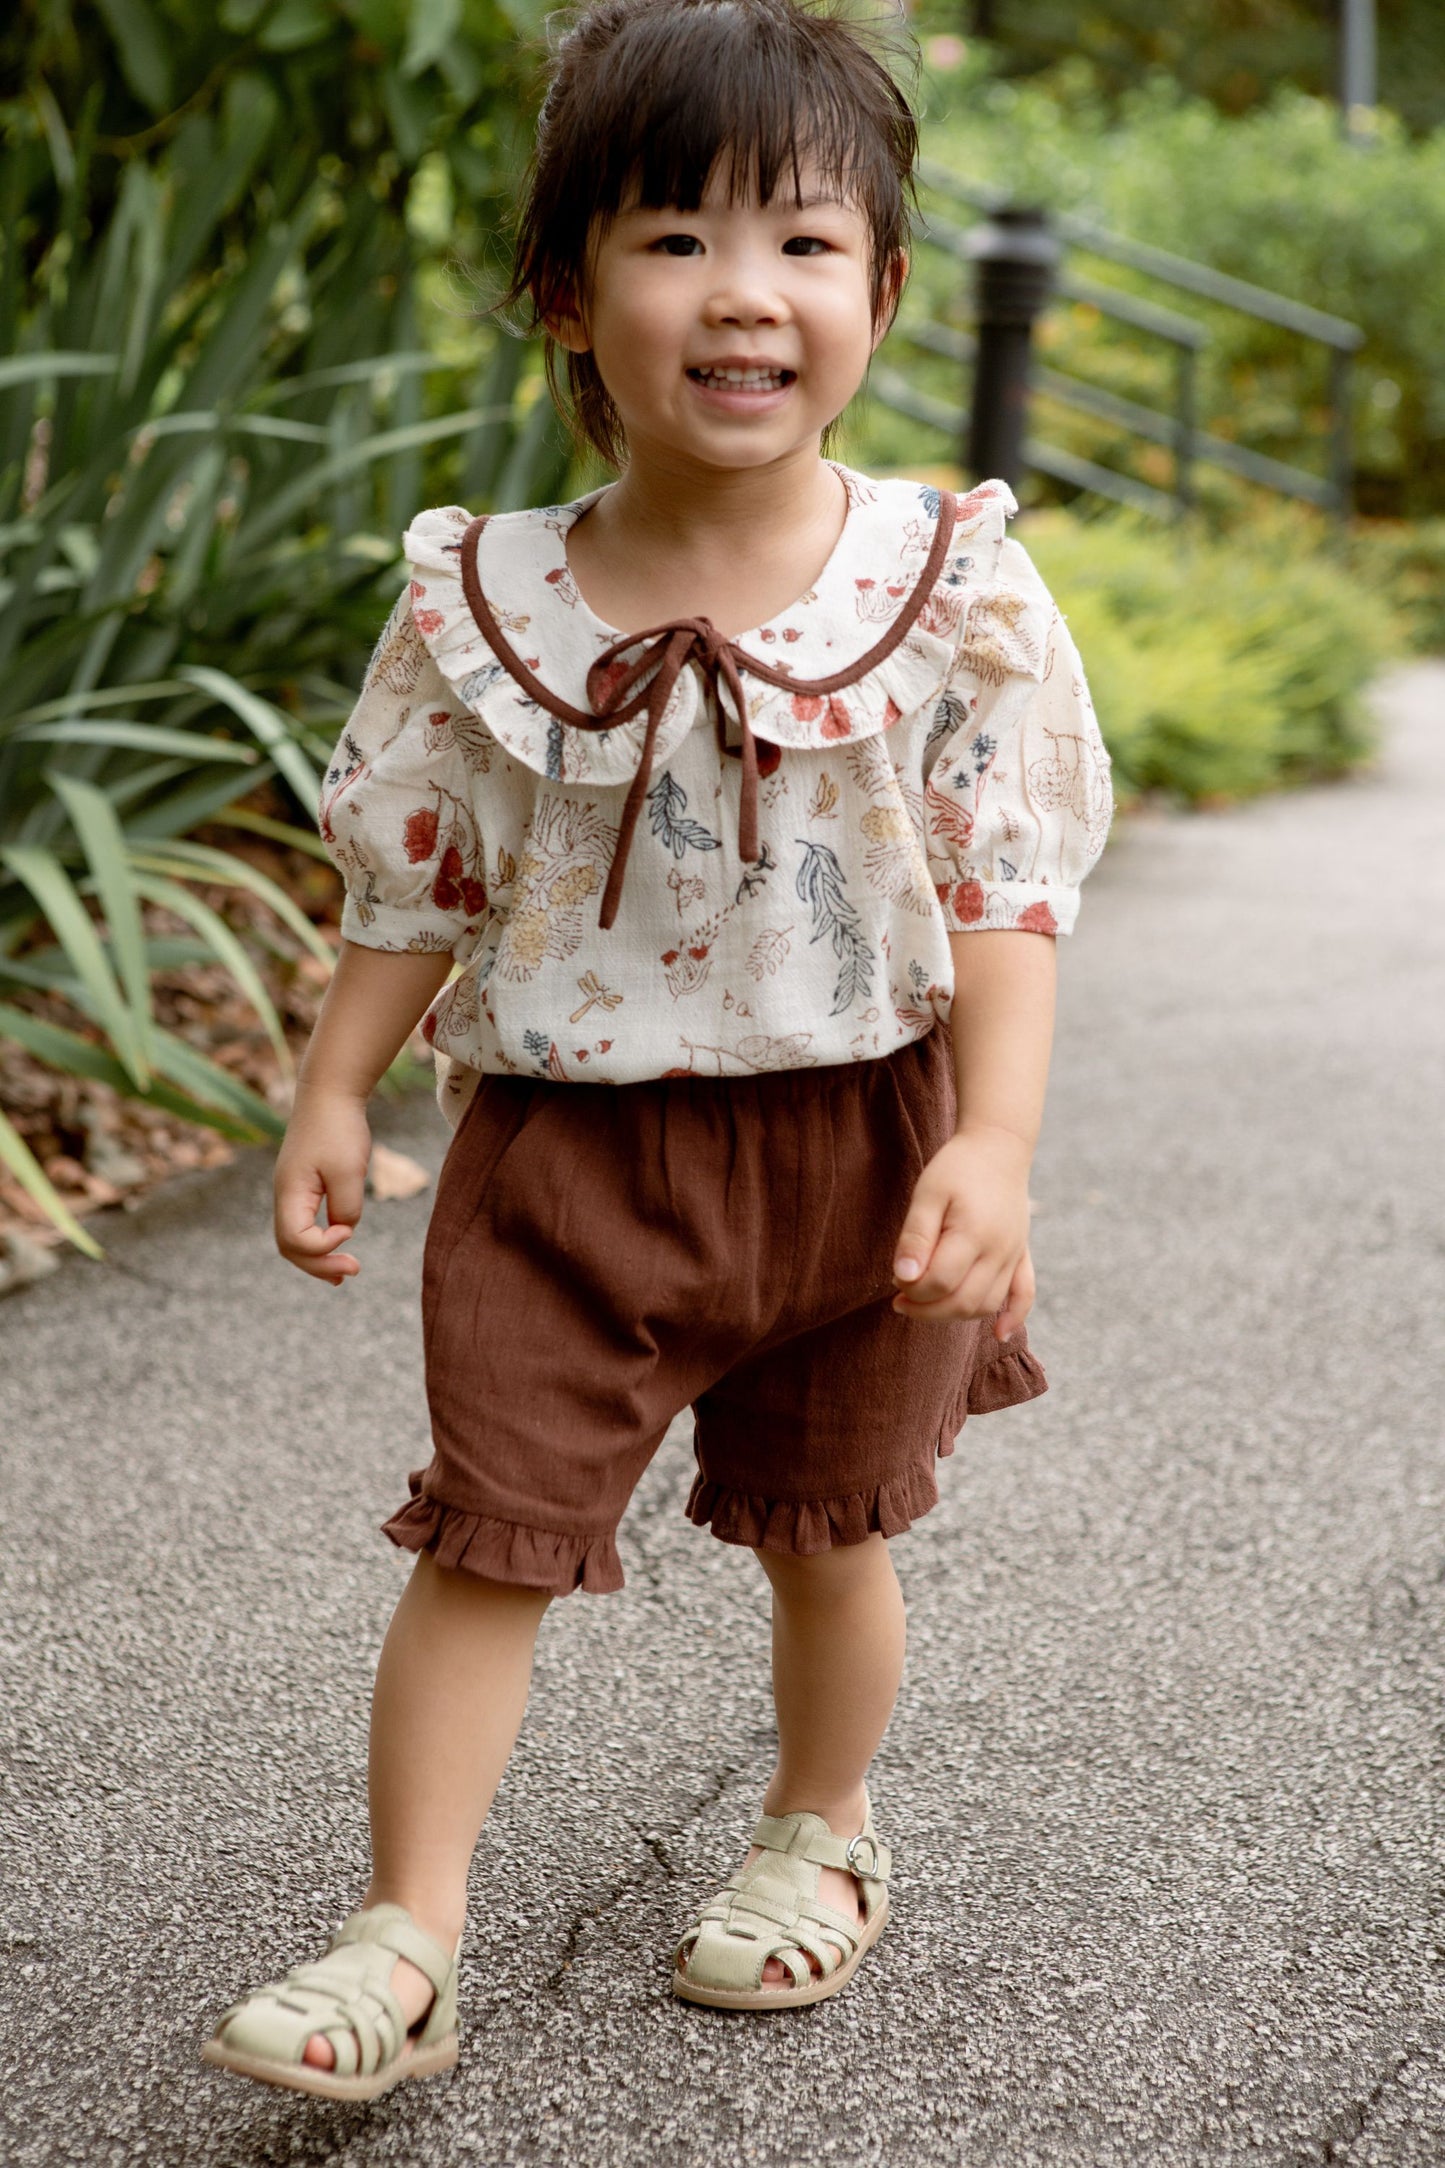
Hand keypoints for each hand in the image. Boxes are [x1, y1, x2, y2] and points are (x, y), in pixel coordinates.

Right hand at [272, 1086, 370, 1284]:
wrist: (329, 1093)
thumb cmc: (338, 1128)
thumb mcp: (349, 1171)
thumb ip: (346, 1207)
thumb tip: (344, 1229)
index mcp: (289, 1193)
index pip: (295, 1239)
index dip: (323, 1246)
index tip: (349, 1230)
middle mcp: (285, 1196)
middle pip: (290, 1247)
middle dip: (319, 1264)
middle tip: (352, 1272)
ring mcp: (292, 1192)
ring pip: (295, 1239)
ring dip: (318, 1259)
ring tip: (344, 1274)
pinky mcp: (304, 1187)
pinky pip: (305, 1224)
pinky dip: (320, 1241)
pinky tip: (340, 1246)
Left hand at [891, 1125, 1034, 1336]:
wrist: (998, 1148)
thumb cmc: (956, 1169)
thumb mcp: (927, 1194)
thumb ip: (916, 1237)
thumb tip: (904, 1279)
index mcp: (973, 1233)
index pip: (940, 1282)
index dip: (912, 1290)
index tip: (896, 1281)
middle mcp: (999, 1250)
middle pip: (964, 1301)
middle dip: (927, 1310)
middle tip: (901, 1300)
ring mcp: (1014, 1254)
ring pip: (987, 1304)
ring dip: (955, 1314)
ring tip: (927, 1304)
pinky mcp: (1022, 1254)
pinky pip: (1025, 1293)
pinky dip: (1015, 1316)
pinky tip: (1000, 1334)